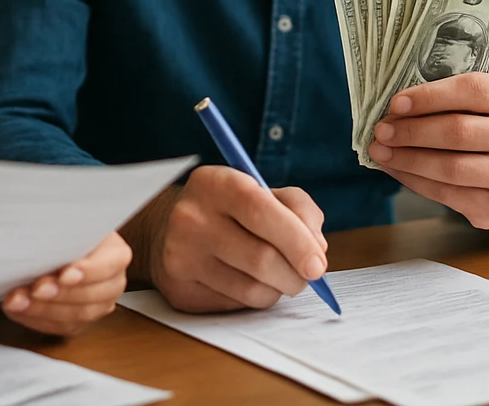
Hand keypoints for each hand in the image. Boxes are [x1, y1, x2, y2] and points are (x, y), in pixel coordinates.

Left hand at [2, 231, 131, 336]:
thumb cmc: (64, 230)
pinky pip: (61, 328)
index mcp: (116, 254)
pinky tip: (19, 310)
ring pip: (76, 316)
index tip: (64, 275)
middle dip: (60, 295)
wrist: (58, 244)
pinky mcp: (79, 322)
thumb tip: (44, 229)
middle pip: (92, 297)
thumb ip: (64, 229)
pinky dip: (37, 320)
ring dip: (43, 310)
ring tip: (18, 301)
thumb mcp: (69, 222)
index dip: (87, 273)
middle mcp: (112, 283)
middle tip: (35, 289)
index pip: (108, 266)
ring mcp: (98, 306)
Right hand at [126, 165, 328, 312]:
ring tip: (279, 276)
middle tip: (308, 274)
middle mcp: (190, 218)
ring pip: (252, 289)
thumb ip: (298, 209)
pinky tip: (249, 282)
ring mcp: (180, 257)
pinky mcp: (180, 290)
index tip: (318, 263)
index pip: (260, 211)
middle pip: (260, 258)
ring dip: (279, 289)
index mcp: (212, 183)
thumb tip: (317, 249)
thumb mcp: (262, 190)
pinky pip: (236, 305)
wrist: (170, 231)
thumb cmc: (229, 210)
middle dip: (296, 273)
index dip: (296, 240)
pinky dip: (256, 298)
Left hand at [365, 72, 488, 229]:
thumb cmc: (484, 124)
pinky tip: (396, 170)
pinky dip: (414, 181)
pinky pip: (447, 195)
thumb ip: (445, 98)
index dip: (429, 97)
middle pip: (459, 132)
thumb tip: (394, 110)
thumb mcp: (478, 102)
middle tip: (381, 131)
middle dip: (412, 131)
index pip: (472, 91)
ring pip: (451, 168)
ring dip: (408, 159)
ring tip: (381, 152)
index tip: (395, 103)